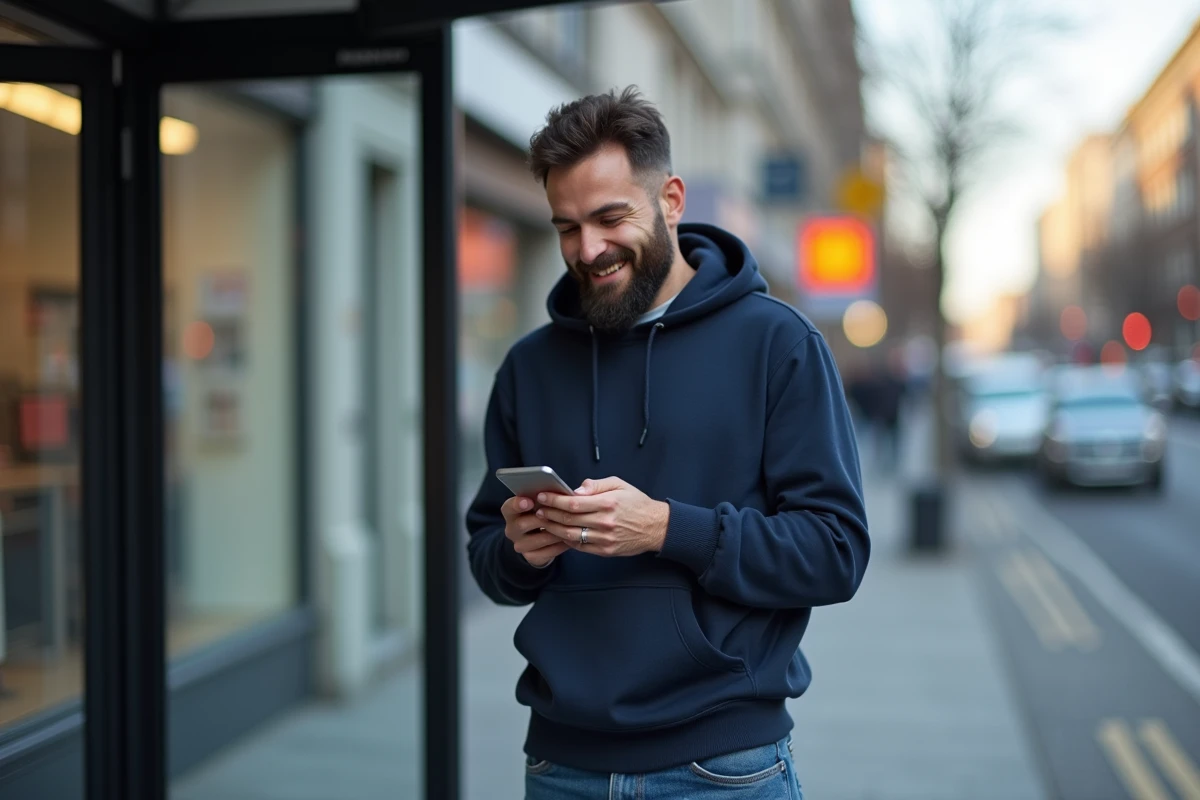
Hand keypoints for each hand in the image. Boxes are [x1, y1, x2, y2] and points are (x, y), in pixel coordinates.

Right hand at [502, 495, 571, 567]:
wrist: (537, 539)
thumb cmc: (540, 513)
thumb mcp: (539, 504)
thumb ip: (545, 497)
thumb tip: (562, 492)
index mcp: (510, 512)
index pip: (509, 507)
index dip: (518, 504)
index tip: (530, 501)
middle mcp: (511, 529)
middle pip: (522, 524)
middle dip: (542, 519)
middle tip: (558, 514)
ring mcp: (520, 545)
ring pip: (539, 539)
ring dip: (555, 532)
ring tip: (570, 526)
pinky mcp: (530, 557)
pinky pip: (547, 552)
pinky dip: (560, 545)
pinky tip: (570, 539)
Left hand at [534, 477, 669, 557]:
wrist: (656, 527)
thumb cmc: (637, 503)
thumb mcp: (620, 485)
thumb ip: (596, 485)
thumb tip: (575, 490)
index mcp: (608, 503)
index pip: (573, 502)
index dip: (554, 500)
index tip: (543, 496)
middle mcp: (605, 522)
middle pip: (568, 519)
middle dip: (549, 513)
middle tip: (537, 508)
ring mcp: (604, 538)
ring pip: (570, 535)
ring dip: (553, 528)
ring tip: (543, 521)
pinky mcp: (605, 550)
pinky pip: (580, 546)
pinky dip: (566, 540)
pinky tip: (558, 533)